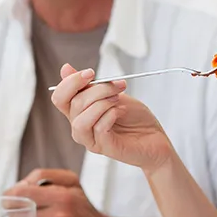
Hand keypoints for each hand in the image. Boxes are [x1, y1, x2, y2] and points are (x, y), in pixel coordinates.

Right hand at [51, 64, 173, 174]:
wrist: (156, 138)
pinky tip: (121, 112)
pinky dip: (111, 114)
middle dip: (98, 89)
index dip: (71, 82)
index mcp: (79, 113)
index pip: (59, 97)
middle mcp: (81, 127)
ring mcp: (91, 140)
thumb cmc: (135, 118)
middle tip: (118, 86)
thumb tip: (65, 68)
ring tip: (118, 101)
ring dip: (102, 103)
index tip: (91, 72)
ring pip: (82, 119)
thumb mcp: (112, 94)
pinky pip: (99, 128)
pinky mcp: (105, 148)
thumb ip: (89, 85)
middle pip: (74, 104)